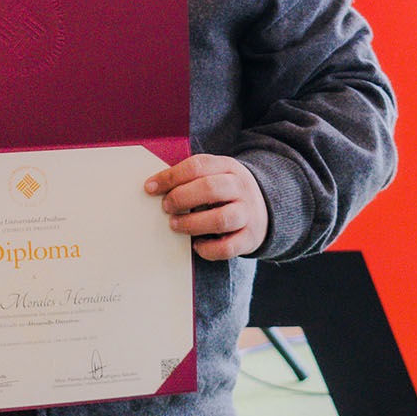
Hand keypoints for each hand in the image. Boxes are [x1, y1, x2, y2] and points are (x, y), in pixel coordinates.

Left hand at [145, 154, 268, 259]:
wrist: (266, 207)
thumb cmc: (227, 192)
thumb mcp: (215, 174)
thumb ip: (191, 177)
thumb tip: (154, 186)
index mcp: (228, 166)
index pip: (197, 166)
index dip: (170, 177)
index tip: (150, 187)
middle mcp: (240, 188)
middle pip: (210, 189)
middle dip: (181, 198)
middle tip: (166, 206)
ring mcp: (248, 213)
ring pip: (221, 219)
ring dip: (192, 224)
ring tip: (175, 225)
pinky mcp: (250, 237)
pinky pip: (228, 248)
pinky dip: (208, 249)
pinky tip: (196, 245)